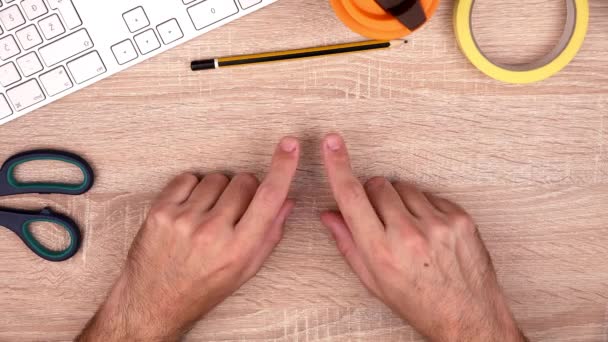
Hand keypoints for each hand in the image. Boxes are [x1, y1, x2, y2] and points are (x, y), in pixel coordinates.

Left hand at [78, 137, 299, 341]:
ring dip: (217, 191)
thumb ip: (270, 234)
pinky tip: (189, 210)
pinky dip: (192, 189)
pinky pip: (188, 178)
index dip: (283, 167)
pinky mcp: (160, 212)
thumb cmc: (204, 287)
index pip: (269, 197)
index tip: (290, 146)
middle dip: (244, 191)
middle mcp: (212, 233)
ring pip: (217, 178)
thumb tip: (288, 200)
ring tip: (206, 215)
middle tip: (233, 212)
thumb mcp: (245, 269)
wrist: (153, 301)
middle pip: (244, 181)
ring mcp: (183, 220)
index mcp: (239, 249)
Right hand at [320, 133, 525, 341]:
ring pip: (404, 187)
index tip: (331, 143)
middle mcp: (409, 235)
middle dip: (374, 195)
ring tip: (410, 229)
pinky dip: (425, 207)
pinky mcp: (460, 218)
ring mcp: (438, 224)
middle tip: (382, 218)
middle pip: (378, 185)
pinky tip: (430, 231)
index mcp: (381, 251)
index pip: (351, 197)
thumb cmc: (417, 302)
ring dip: (400, 200)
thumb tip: (328, 214)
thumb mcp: (374, 281)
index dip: (337, 166)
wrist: (468, 316)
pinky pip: (431, 195)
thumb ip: (348, 243)